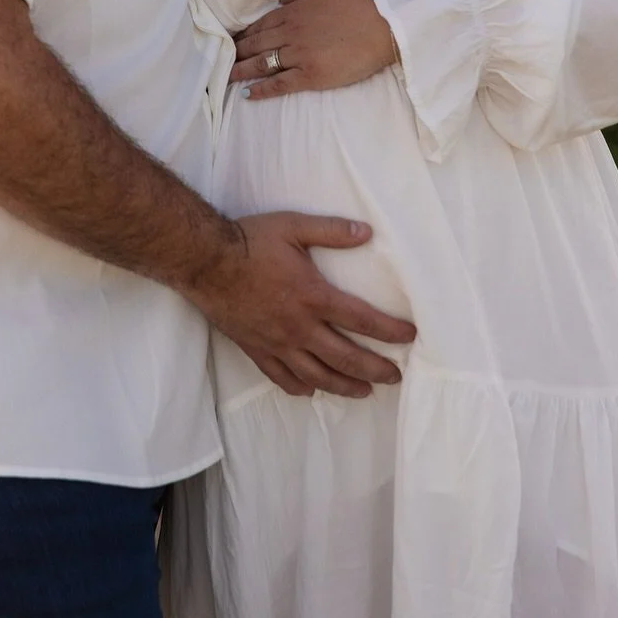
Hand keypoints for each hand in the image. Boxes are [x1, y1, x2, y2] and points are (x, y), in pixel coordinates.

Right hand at [185, 212, 415, 396]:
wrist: (206, 262)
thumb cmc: (250, 241)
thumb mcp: (293, 226)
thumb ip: (331, 230)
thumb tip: (367, 232)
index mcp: (314, 296)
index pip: (363, 320)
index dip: (391, 331)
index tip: (411, 337)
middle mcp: (300, 327)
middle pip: (347, 358)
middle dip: (376, 370)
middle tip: (396, 377)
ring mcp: (278, 344)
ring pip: (319, 376)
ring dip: (346, 386)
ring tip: (364, 391)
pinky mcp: (257, 351)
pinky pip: (283, 379)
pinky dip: (302, 388)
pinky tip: (313, 390)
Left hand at [231, 0, 397, 99]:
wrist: (387, 21)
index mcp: (294, 10)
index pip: (260, 24)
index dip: (244, 33)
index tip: (231, 39)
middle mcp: (290, 32)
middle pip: (255, 43)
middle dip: (236, 52)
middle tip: (220, 60)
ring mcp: (299, 55)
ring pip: (261, 64)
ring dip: (241, 70)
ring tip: (225, 77)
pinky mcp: (312, 75)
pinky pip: (280, 84)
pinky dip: (262, 89)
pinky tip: (248, 94)